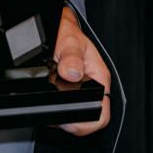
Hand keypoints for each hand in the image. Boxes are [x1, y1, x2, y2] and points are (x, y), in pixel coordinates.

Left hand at [52, 6, 111, 136]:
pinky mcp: (72, 92)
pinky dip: (59, 111)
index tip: (68, 122)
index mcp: (99, 77)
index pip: (101, 113)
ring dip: (65, 118)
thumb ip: (71, 58)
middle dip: (73, 123)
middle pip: (90, 119)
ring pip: (80, 116)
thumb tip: (72, 74)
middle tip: (56, 120)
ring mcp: (82, 90)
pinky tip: (51, 106)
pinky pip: (70, 109)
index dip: (86, 123)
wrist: (61, 28)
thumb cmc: (67, 33)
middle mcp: (93, 86)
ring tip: (52, 113)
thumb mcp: (69, 42)